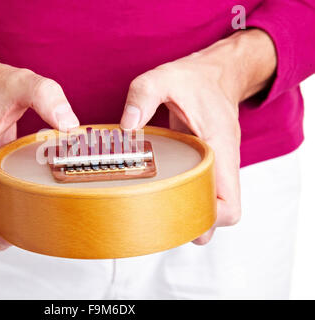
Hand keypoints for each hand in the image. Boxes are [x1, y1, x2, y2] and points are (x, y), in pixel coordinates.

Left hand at [120, 29, 275, 243]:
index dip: (211, 218)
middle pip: (221, 212)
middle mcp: (223, 161)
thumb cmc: (195, 78)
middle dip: (196, 222)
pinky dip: (187, 198)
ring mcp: (215, 163)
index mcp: (221, 147)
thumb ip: (143, 97)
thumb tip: (127, 126)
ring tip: (158, 214)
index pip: (230, 202)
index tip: (183, 215)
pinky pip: (201, 188)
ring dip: (191, 212)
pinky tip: (161, 196)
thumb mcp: (164, 78)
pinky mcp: (204, 161)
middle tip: (163, 222)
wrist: (215, 72)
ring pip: (212, 203)